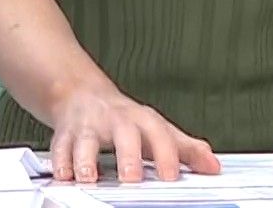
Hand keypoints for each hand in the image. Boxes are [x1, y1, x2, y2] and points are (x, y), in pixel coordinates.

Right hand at [48, 82, 221, 183]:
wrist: (82, 94)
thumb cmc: (124, 118)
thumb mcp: (157, 129)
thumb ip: (185, 148)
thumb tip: (213, 165)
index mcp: (142, 120)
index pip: (159, 134)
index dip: (166, 154)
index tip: (171, 176)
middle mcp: (116, 120)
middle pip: (123, 133)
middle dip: (126, 155)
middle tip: (131, 178)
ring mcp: (89, 125)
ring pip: (85, 139)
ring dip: (85, 159)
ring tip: (88, 177)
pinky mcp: (65, 134)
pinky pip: (60, 147)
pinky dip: (61, 162)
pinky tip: (65, 176)